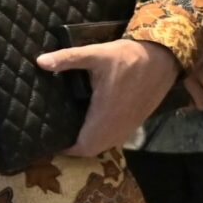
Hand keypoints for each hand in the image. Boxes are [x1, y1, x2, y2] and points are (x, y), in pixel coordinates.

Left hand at [34, 37, 182, 155]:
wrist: (162, 57)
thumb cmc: (127, 56)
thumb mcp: (96, 53)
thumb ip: (68, 58)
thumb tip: (40, 61)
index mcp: (105, 114)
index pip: (84, 146)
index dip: (67, 148)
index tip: (51, 140)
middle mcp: (118, 124)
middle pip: (93, 149)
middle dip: (75, 147)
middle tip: (58, 135)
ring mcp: (129, 124)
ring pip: (106, 144)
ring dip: (89, 143)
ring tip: (70, 131)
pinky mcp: (137, 120)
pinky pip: (116, 137)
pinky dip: (103, 137)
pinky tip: (92, 124)